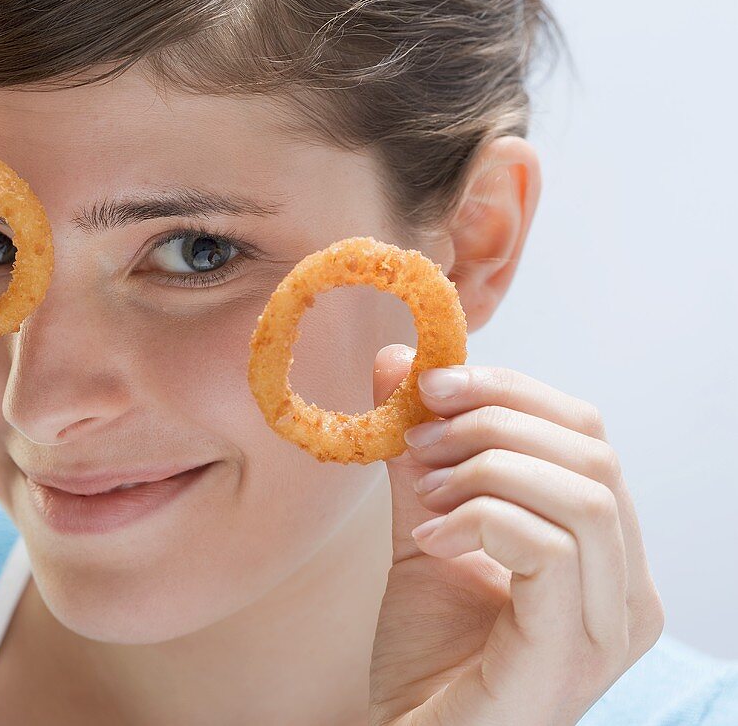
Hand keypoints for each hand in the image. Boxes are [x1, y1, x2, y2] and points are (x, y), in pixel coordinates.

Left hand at [366, 344, 664, 724]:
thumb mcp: (423, 532)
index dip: (509, 391)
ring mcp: (608, 625)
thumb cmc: (428, 658)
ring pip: (585, 493)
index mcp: (602, 552)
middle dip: (494, 420)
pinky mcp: (572, 650)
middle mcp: (624, 587)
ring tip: (423, 489)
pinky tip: (428, 540)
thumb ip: (419, 459)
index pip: (585, 433)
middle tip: (417, 433)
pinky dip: (481, 520)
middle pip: (592, 451)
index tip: (427, 383)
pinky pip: (552, 548)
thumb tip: (398, 364)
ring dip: (488, 468)